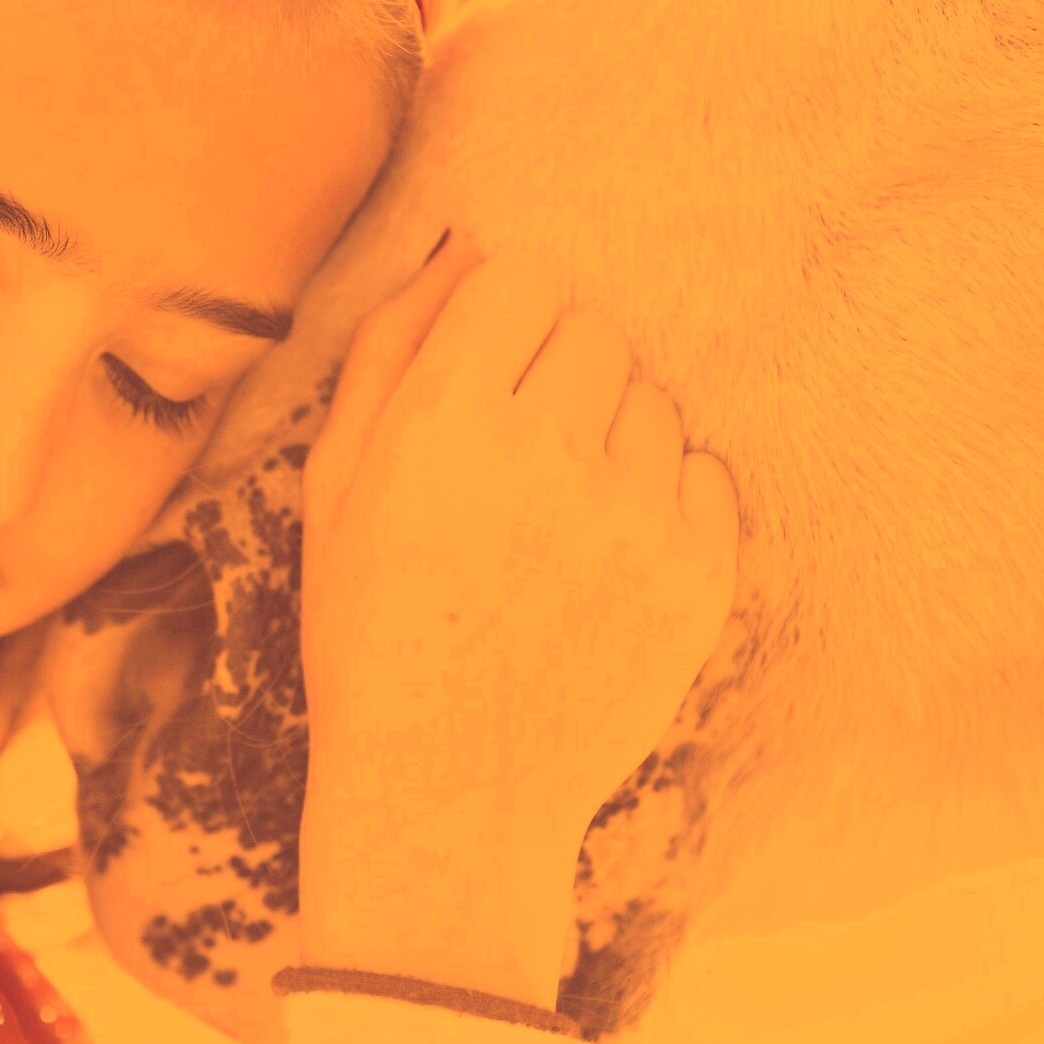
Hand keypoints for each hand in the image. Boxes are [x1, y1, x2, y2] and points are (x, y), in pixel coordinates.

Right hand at [294, 229, 740, 1007]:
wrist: (448, 795)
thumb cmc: (371, 632)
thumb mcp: (337, 482)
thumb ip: (395, 347)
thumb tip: (462, 247)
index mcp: (447, 418)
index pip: (523, 282)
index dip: (501, 328)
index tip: (485, 384)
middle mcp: (549, 450)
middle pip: (597, 332)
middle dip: (559, 375)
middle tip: (519, 458)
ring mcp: (636, 515)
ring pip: (654, 402)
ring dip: (613, 436)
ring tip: (562, 518)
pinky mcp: (699, 576)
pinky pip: (705, 476)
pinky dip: (664, 501)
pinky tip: (607, 560)